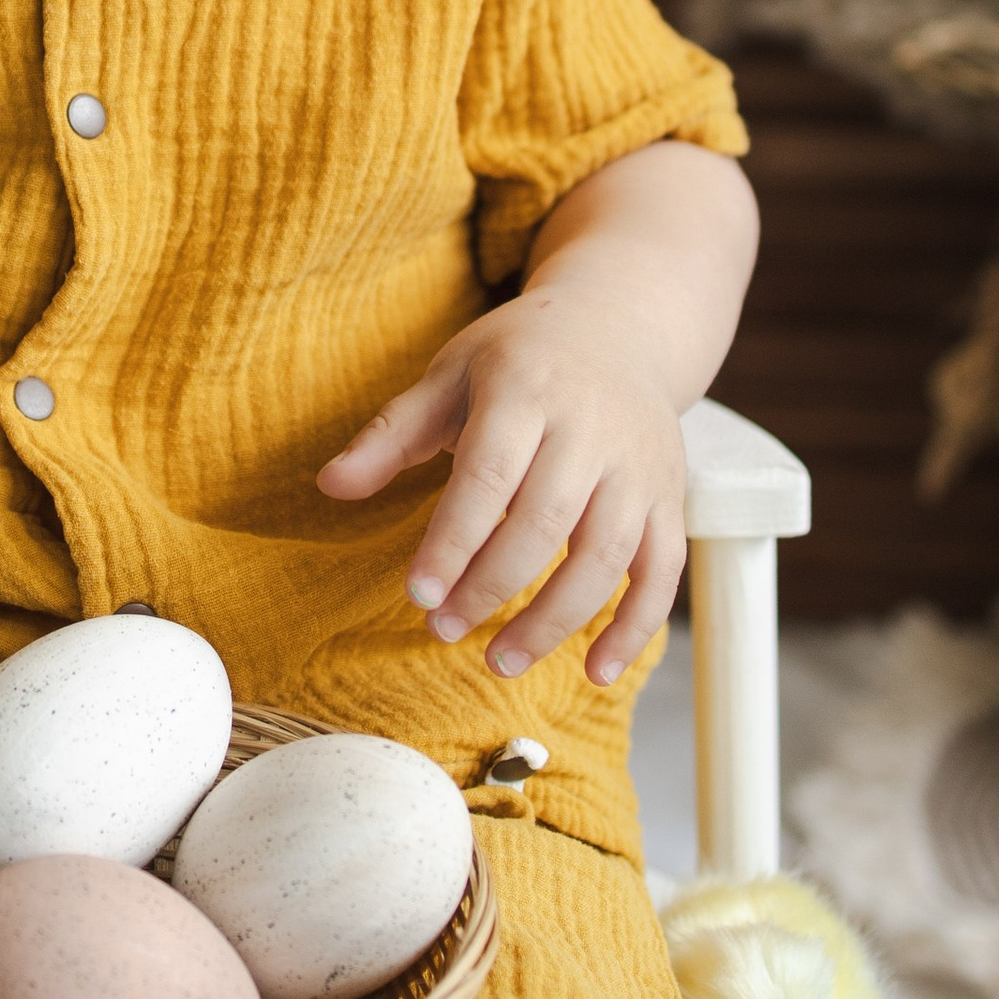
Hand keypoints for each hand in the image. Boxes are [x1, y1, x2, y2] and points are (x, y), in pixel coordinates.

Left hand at [317, 295, 686, 687]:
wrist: (618, 327)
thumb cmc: (517, 359)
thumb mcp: (450, 376)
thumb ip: (392, 434)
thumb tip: (329, 486)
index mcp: (527, 390)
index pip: (489, 475)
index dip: (453, 541)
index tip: (417, 594)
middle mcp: (591, 427)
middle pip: (544, 522)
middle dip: (490, 587)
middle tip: (442, 629)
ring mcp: (638, 465)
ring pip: (606, 556)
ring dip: (554, 620)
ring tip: (499, 660)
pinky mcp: (670, 496)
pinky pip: (664, 571)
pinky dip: (636, 627)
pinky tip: (595, 672)